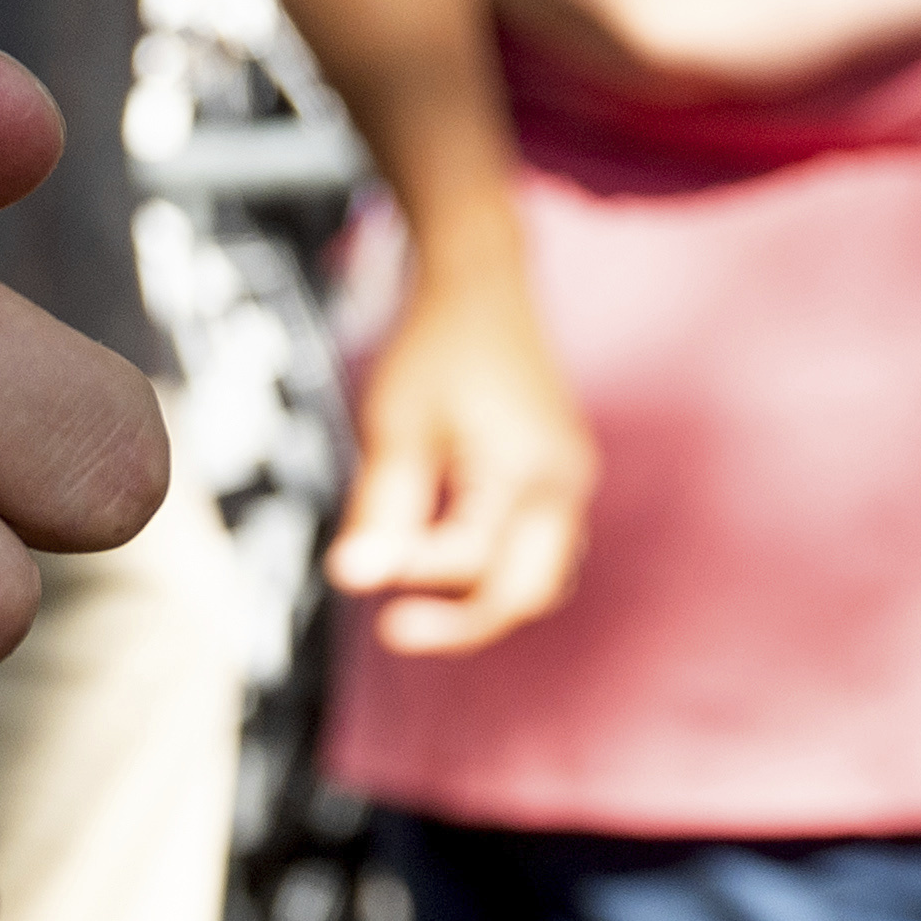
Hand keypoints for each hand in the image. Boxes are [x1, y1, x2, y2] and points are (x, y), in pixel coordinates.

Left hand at [326, 258, 591, 654]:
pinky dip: (486, 563)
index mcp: (531, 471)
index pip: (473, 559)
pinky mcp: (556, 481)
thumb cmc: (435, 350)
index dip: (411, 571)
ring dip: (476, 595)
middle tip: (394, 628)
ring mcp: (569, 484)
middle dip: (465, 622)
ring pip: (537, 576)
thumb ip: (382, 508)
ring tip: (410, 598)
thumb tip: (354, 579)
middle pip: (529, 593)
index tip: (351, 569)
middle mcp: (566, 485)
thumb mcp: (394, 426)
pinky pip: (531, 547)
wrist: (481, 292)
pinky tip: (431, 552)